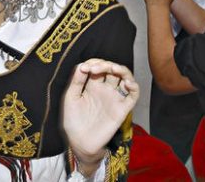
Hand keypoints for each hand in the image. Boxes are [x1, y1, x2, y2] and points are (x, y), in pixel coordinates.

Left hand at [62, 59, 137, 175]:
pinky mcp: (122, 108)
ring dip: (121, 69)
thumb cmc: (73, 120)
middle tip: (94, 68)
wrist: (80, 142)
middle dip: (105, 64)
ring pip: (125, 77)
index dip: (94, 62)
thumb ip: (76, 81)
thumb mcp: (71, 97)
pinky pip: (134, 95)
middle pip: (111, 69)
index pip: (98, 66)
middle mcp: (105, 89)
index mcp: (92, 85)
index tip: (84, 68)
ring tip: (112, 68)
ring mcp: (114, 97)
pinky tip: (127, 82)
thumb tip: (82, 65)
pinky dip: (134, 86)